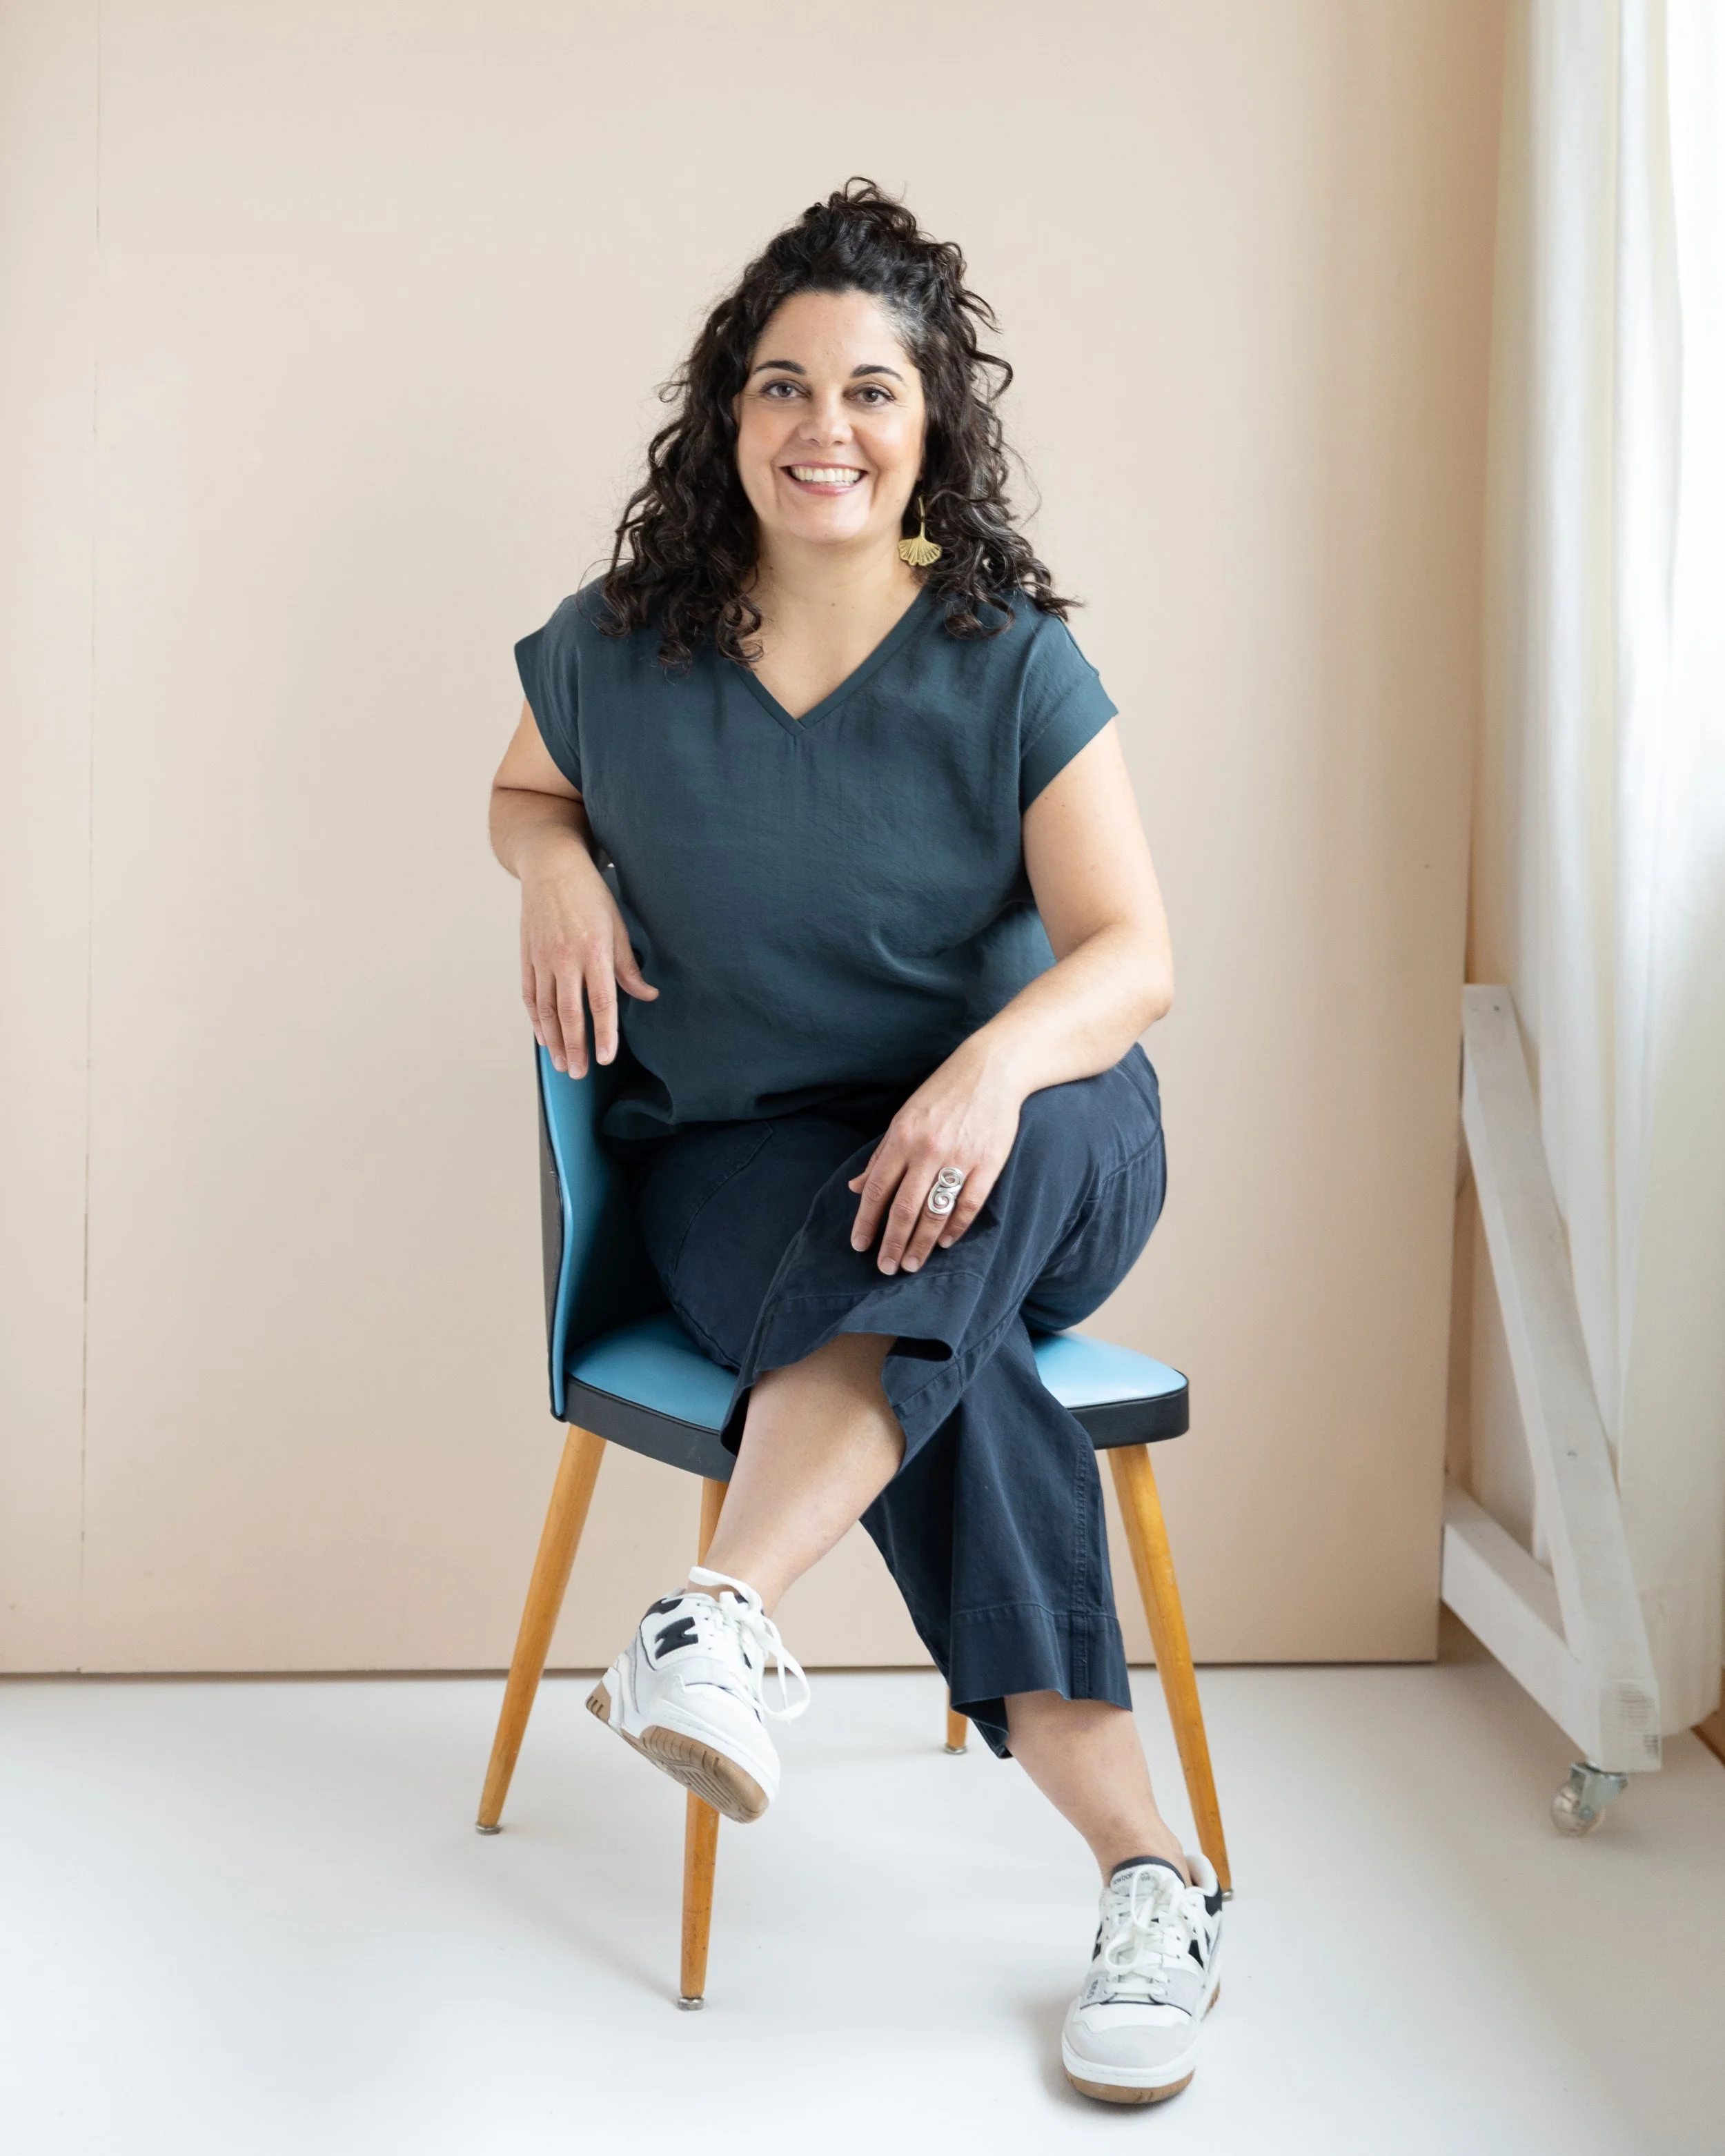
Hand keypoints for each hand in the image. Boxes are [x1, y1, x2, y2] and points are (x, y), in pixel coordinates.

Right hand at [520, 844, 657, 1075]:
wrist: (551, 866)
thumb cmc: (590, 894)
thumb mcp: (618, 925)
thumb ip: (629, 966)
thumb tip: (648, 996)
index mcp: (593, 950)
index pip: (600, 1002)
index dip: (603, 1033)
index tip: (604, 1058)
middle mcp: (565, 957)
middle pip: (569, 1012)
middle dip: (575, 1046)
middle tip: (578, 1073)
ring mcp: (542, 958)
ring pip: (545, 1009)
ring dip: (553, 1040)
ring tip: (561, 1064)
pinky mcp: (527, 956)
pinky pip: (529, 995)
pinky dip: (535, 1020)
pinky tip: (542, 1038)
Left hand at [846, 1046, 1023, 1273]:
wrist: (991, 1071)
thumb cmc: (942, 1094)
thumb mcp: (904, 1118)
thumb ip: (881, 1155)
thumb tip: (857, 1187)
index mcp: (902, 1137)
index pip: (878, 1189)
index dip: (866, 1221)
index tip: (860, 1246)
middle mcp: (927, 1150)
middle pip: (904, 1208)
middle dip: (892, 1243)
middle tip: (886, 1268)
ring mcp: (959, 1157)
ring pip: (935, 1212)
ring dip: (921, 1243)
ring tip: (912, 1263)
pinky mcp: (988, 1163)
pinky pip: (968, 1204)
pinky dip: (955, 1227)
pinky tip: (946, 1243)